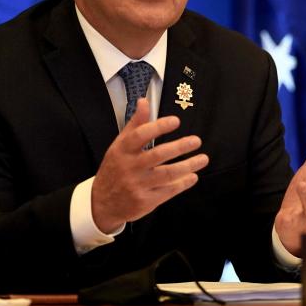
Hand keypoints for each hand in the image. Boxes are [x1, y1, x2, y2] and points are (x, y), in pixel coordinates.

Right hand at [90, 98, 208, 232]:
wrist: (103, 203)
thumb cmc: (115, 169)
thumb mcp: (119, 145)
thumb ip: (135, 124)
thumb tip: (144, 101)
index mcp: (123, 150)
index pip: (140, 135)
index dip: (158, 127)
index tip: (176, 121)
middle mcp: (130, 167)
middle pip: (158, 155)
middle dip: (180, 147)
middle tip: (196, 141)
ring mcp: (137, 185)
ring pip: (167, 174)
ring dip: (188, 166)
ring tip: (203, 159)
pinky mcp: (145, 201)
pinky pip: (168, 191)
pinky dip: (183, 183)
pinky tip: (192, 176)